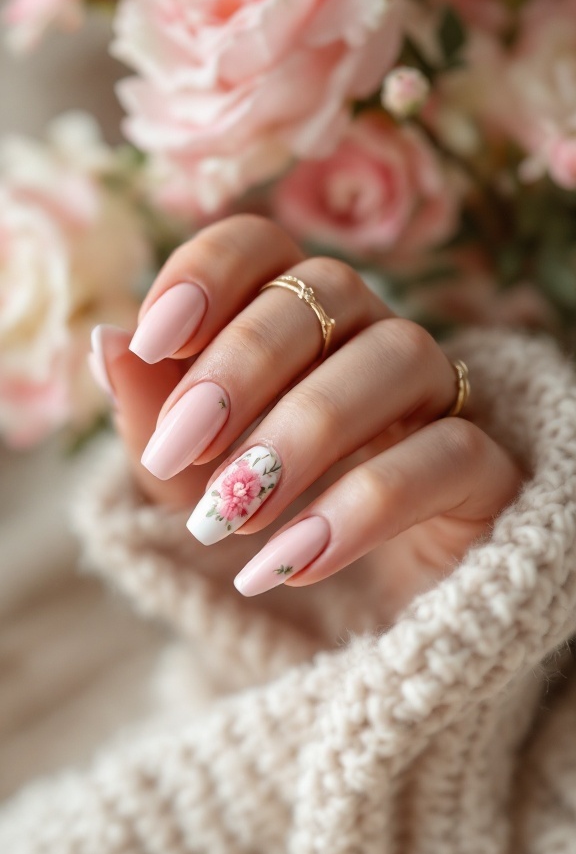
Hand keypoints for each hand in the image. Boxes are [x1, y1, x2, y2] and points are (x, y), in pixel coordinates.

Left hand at [91, 215, 521, 611]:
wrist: (347, 609)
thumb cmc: (261, 512)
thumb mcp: (186, 474)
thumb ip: (151, 410)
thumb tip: (107, 339)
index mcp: (294, 312)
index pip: (263, 244)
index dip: (209, 271)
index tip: (155, 339)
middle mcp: (372, 332)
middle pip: (329, 290)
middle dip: (243, 367)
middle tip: (180, 451)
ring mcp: (438, 394)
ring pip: (398, 354)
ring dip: (304, 430)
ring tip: (231, 515)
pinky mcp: (483, 470)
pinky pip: (448, 454)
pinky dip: (365, 507)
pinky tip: (293, 561)